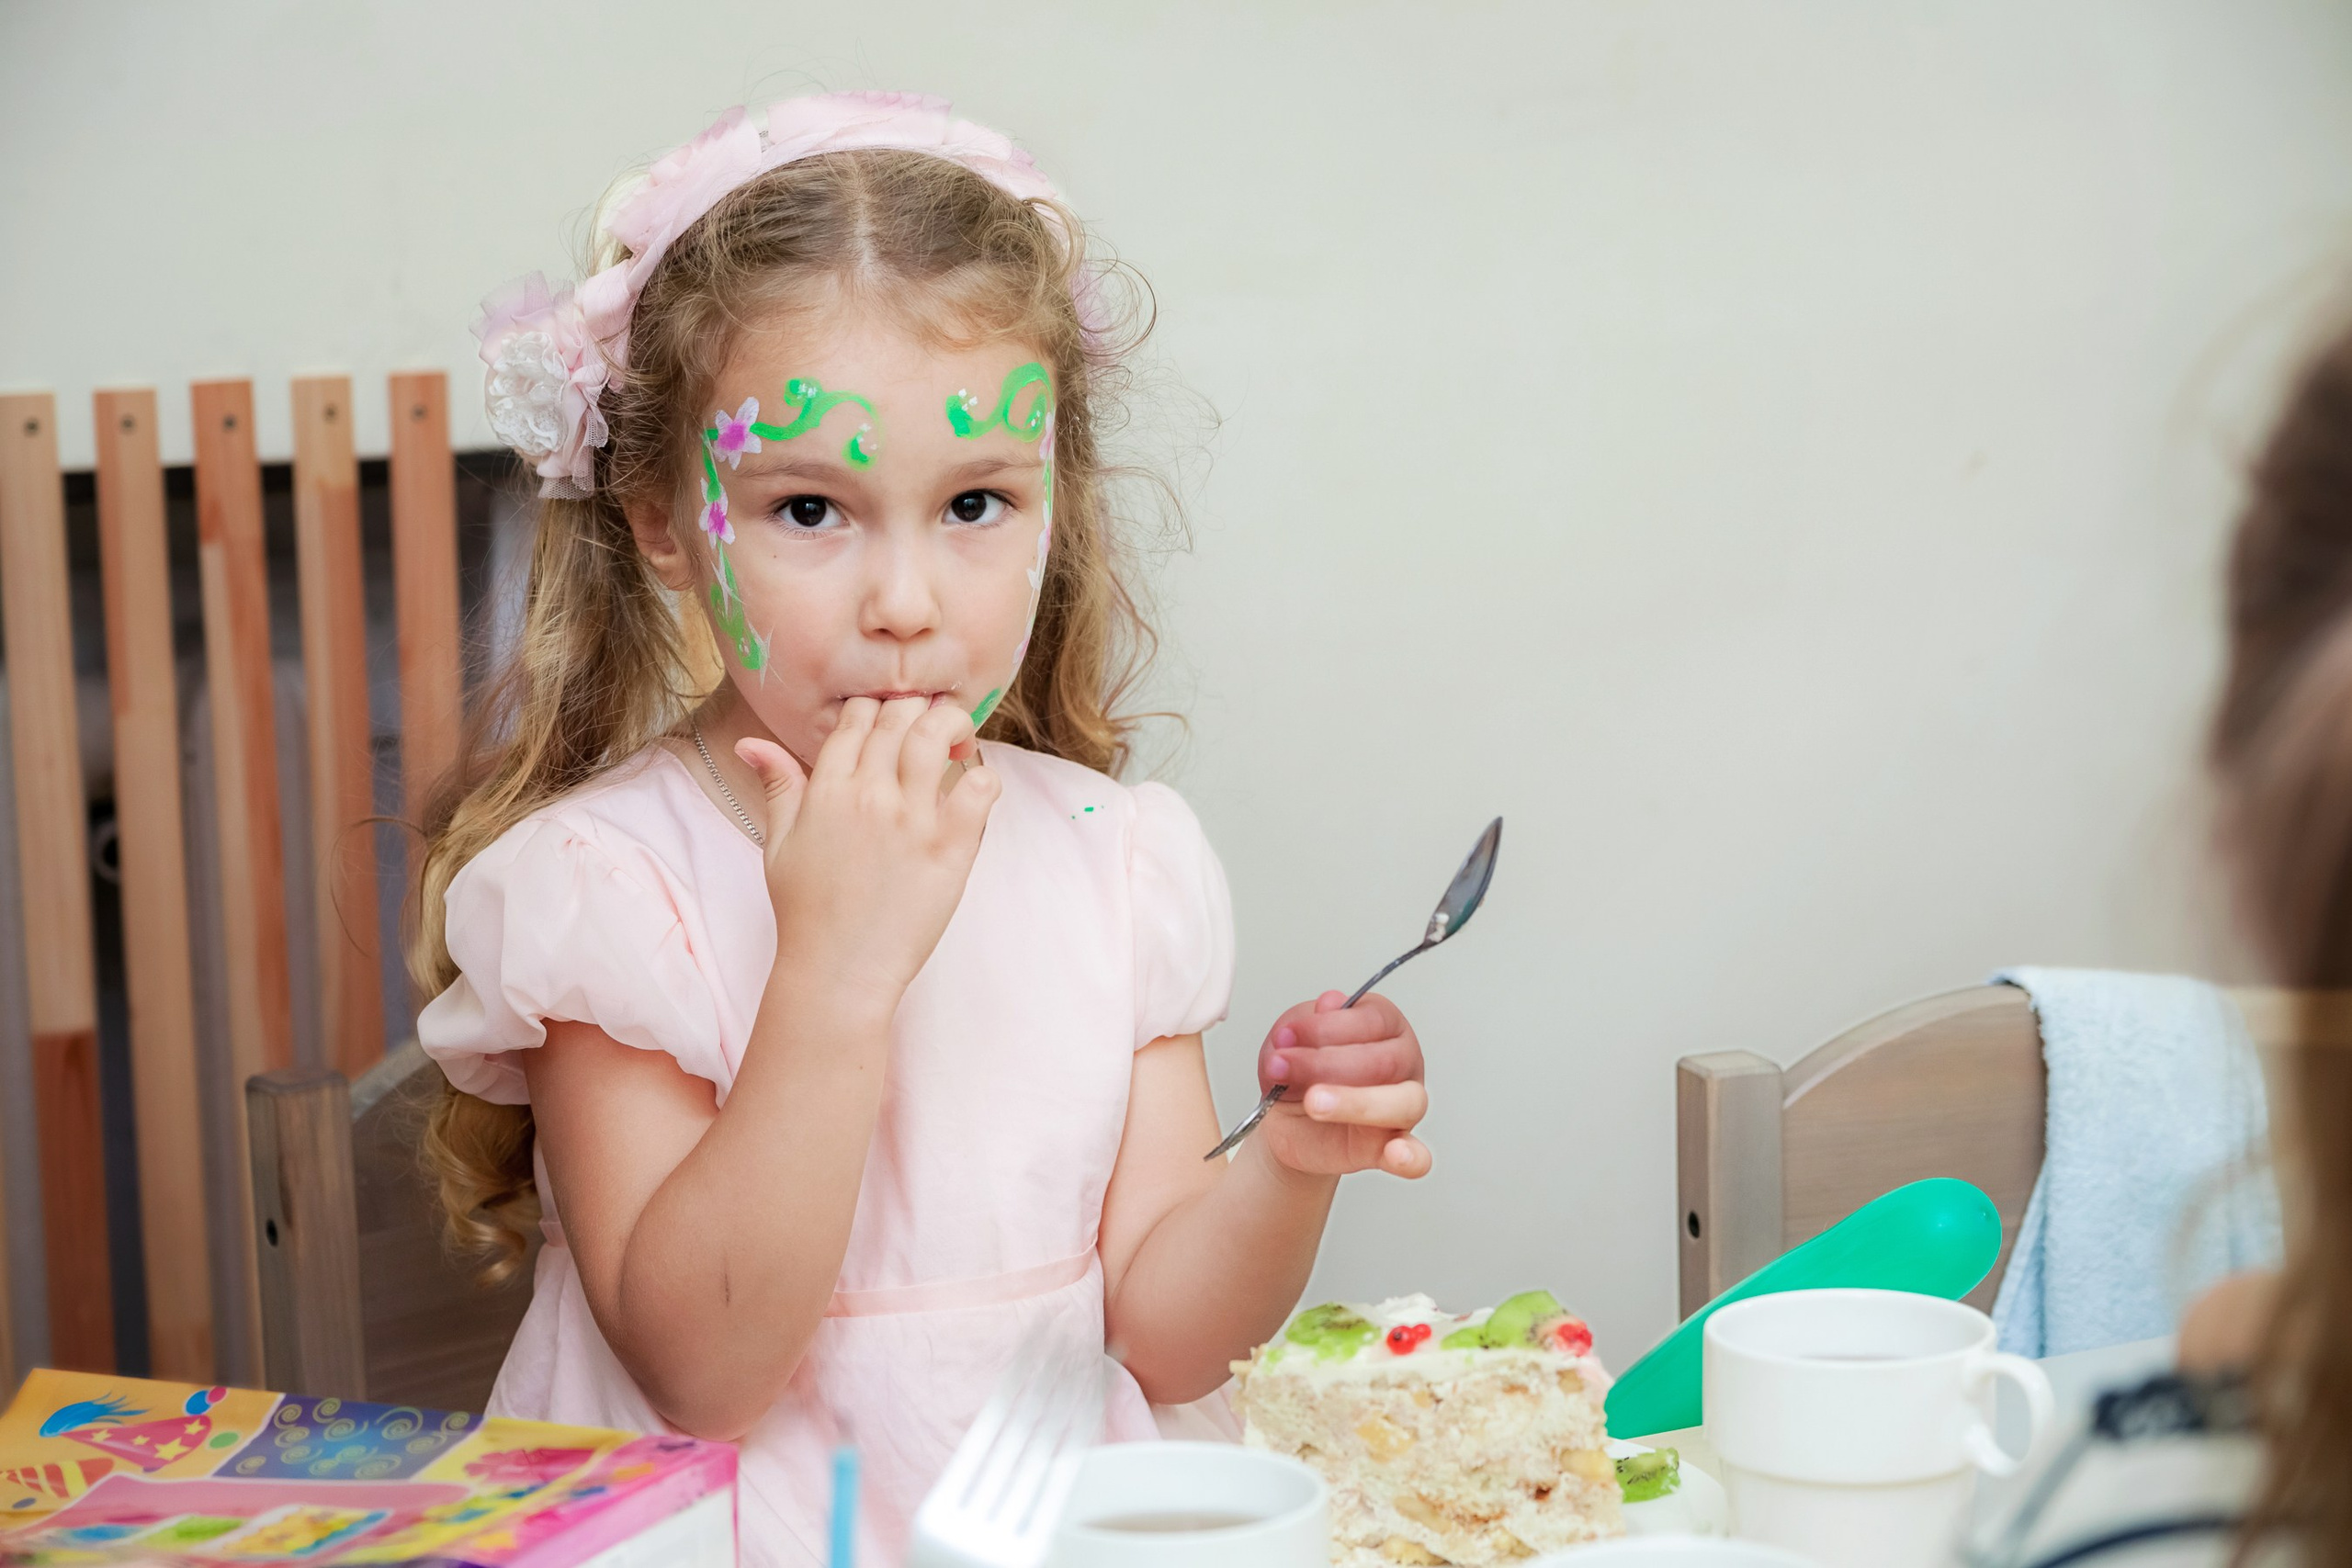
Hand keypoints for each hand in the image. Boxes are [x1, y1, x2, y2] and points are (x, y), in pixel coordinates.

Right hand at [736, 696, 999, 1009]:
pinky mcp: (948, 848)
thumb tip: (752, 744)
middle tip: (929, 726)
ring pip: (936, 737)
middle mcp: (868, 795)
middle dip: (917, 707)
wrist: (838, 970)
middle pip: (899, 715)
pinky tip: (975, 789)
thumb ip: (777, 785)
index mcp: (826, 789)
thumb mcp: (778, 843)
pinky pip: (978, 790)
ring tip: (956, 744)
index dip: (878, 708)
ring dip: (952, 725)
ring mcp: (911, 820)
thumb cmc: (807, 911)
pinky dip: (983, 777)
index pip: (858, 716)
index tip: (892, 722)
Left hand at [1250, 991, 1430, 1178]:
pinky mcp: (1391, 1146)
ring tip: (1313, 1103)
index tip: (1287, 1037)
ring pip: (1403, 1102)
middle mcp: (1403, 1062)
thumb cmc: (1298, 1074)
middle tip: (1284, 1070)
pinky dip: (1410, 1157)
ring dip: (1354, 1102)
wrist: (1287, 1122)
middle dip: (1327, 1064)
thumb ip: (1308, 1023)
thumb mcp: (1289, 1042)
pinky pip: (1417, 1156)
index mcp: (1383, 1025)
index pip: (1372, 1020)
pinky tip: (1396, 1154)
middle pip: (1386, 1060)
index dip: (1326, 1027)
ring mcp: (1403, 1105)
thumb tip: (1329, 1003)